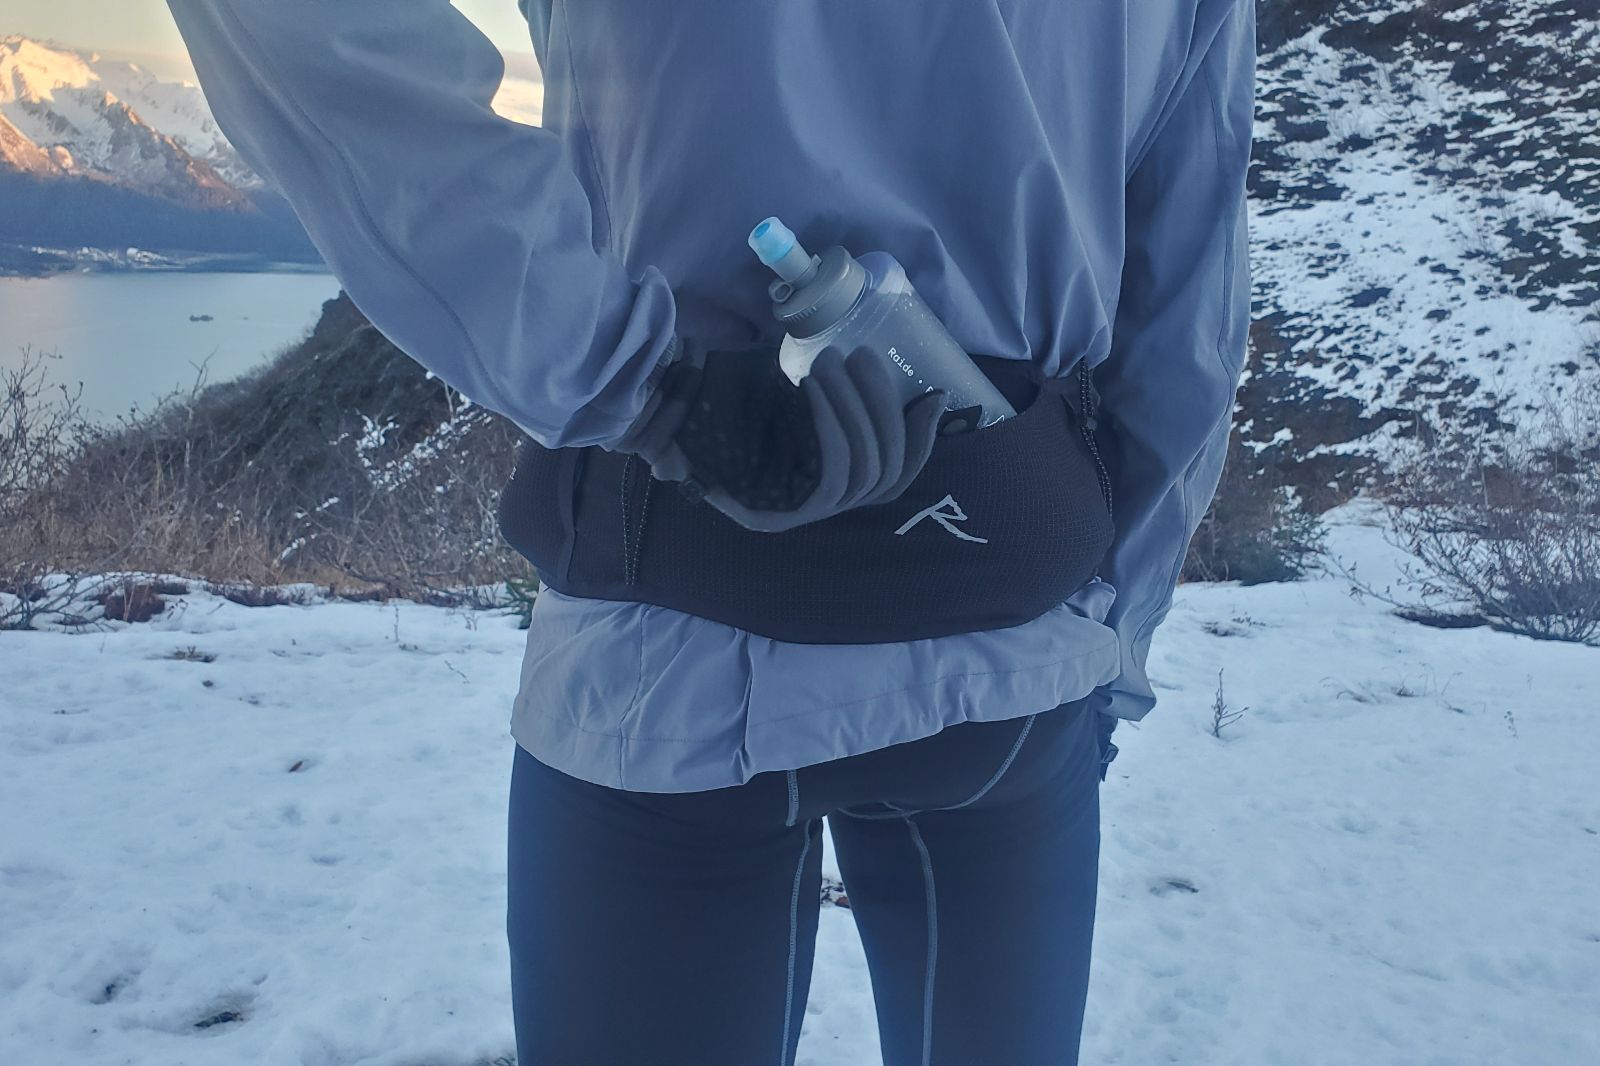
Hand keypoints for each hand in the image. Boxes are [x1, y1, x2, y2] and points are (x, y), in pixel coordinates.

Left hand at [612, 337, 946, 531]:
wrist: (661, 402)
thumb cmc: (729, 392)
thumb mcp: (799, 388)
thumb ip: (848, 396)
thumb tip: (923, 395)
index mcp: (825, 480)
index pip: (892, 474)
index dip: (919, 440)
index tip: (932, 397)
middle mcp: (815, 505)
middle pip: (884, 472)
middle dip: (884, 409)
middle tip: (863, 357)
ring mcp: (797, 515)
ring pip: (863, 472)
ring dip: (858, 411)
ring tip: (835, 363)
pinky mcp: (777, 518)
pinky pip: (832, 477)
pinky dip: (835, 430)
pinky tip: (819, 391)